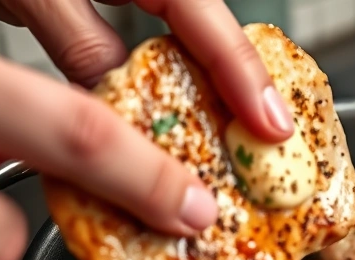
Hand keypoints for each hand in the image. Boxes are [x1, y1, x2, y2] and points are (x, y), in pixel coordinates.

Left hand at [0, 0, 295, 142]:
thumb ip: (82, 41)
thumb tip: (114, 110)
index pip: (210, 21)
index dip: (245, 78)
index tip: (271, 127)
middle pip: (205, 41)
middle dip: (232, 97)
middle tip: (257, 150)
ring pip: (173, 52)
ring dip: (190, 102)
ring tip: (211, 150)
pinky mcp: (92, 7)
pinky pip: (133, 53)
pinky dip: (140, 93)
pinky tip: (140, 126)